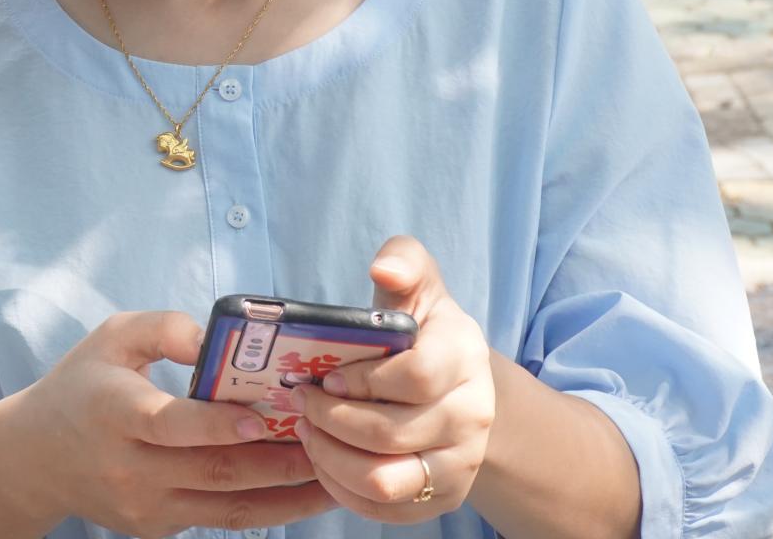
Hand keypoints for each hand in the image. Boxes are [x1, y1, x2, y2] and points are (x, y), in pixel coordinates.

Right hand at [2, 311, 335, 538]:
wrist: (36, 458)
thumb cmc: (83, 385)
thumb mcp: (111, 337)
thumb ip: (164, 329)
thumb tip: (216, 336)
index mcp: (114, 412)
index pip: (170, 425)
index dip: (218, 425)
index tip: (262, 419)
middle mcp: (129, 467)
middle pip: (213, 471)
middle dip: (278, 462)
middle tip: (329, 442)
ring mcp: (145, 505)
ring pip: (228, 507)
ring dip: (287, 495)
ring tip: (335, 475)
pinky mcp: (158, 527)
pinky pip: (221, 519)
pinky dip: (267, 508)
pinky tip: (302, 491)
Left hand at [292, 236, 495, 522]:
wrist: (460, 389)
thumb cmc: (424, 332)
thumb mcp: (419, 287)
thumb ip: (404, 262)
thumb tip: (384, 269)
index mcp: (464, 357)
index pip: (414, 376)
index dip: (359, 379)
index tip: (326, 376)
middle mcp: (472, 416)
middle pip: (388, 434)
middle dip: (329, 418)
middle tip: (300, 401)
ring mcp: (460, 464)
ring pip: (383, 480)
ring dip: (330, 457)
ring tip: (307, 430)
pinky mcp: (440, 499)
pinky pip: (381, 510)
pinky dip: (340, 488)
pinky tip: (323, 458)